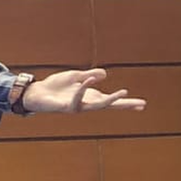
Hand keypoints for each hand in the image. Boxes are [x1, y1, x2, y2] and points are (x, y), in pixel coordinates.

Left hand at [21, 68, 145, 113]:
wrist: (38, 93)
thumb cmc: (57, 87)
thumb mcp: (76, 77)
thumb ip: (89, 76)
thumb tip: (105, 74)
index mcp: (91, 96)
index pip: (112, 100)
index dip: (127, 102)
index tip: (143, 104)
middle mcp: (87, 103)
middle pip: (110, 105)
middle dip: (125, 104)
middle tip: (142, 104)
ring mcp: (78, 106)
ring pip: (97, 105)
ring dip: (111, 99)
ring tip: (124, 93)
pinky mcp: (67, 107)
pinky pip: (78, 98)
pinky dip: (83, 89)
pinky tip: (87, 80)